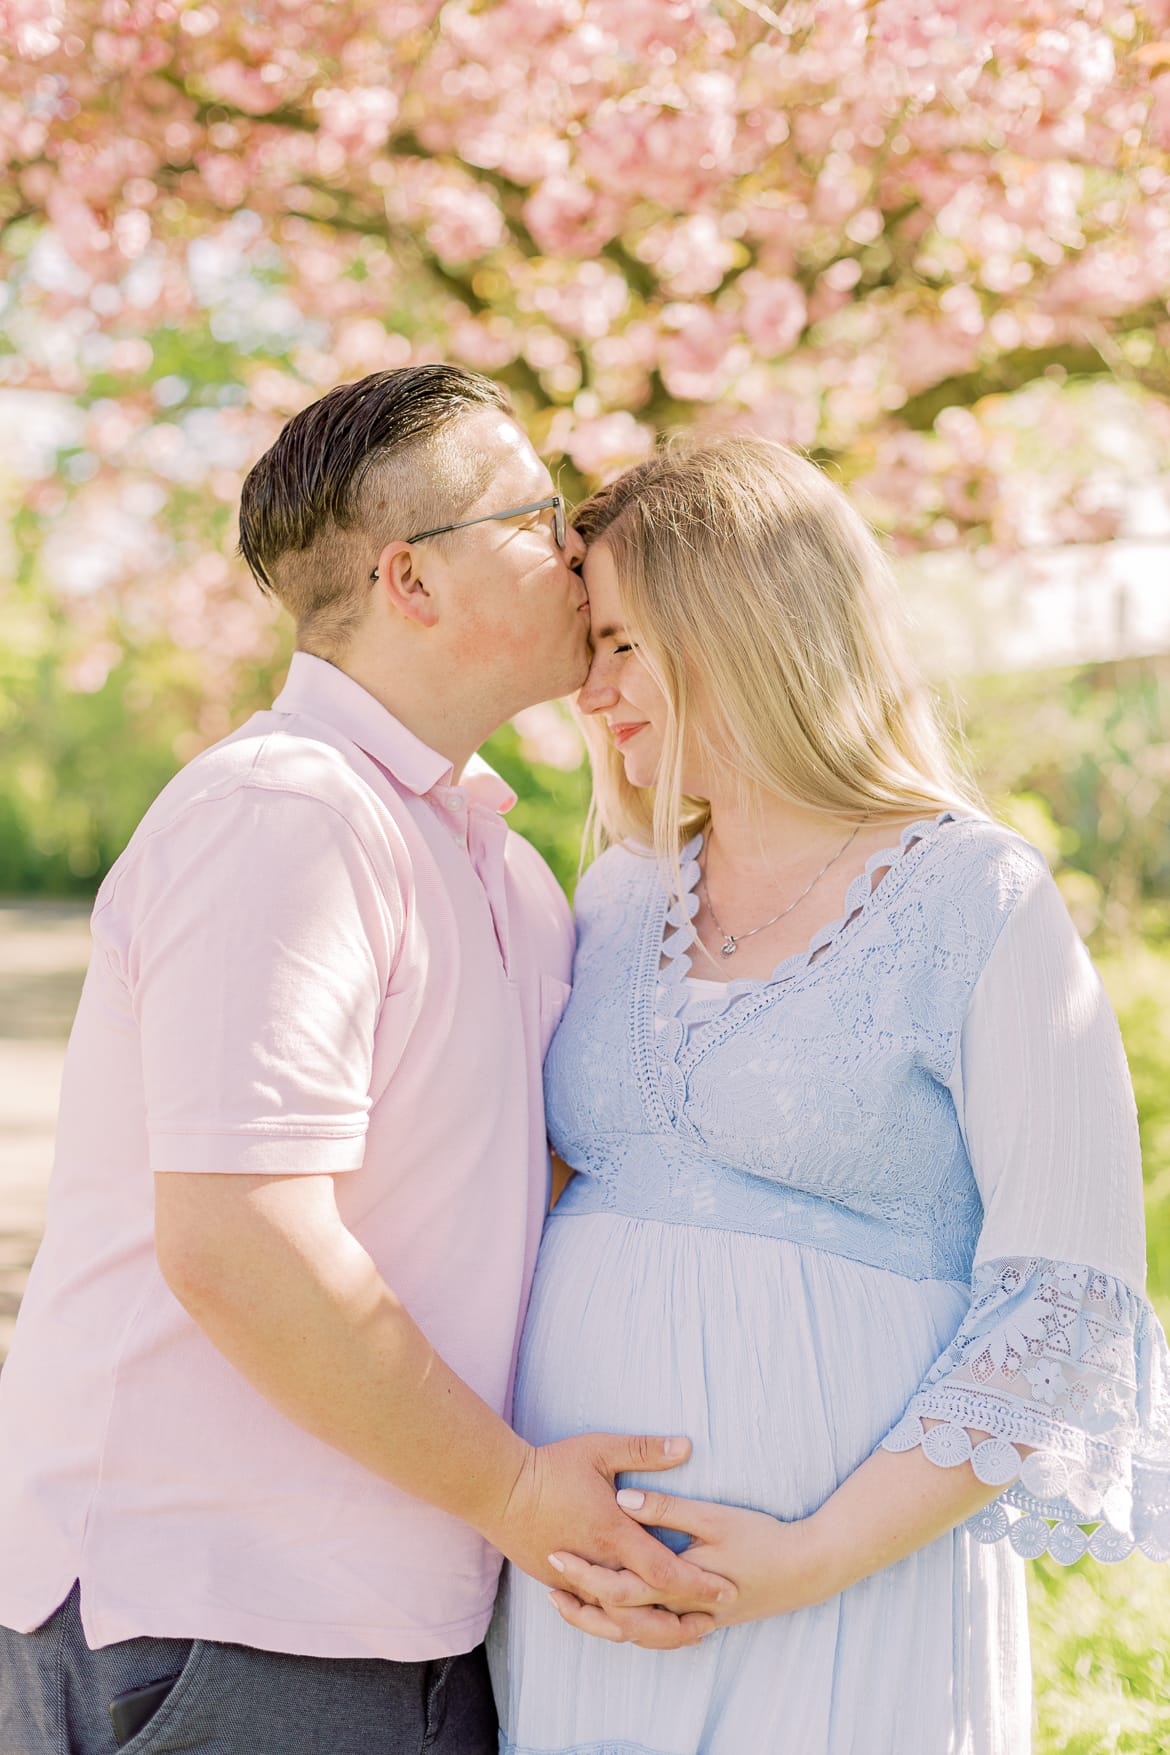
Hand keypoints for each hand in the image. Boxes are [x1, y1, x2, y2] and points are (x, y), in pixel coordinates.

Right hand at [482, 1436, 736, 1647]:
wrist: (497, 1490)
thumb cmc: (551, 1467)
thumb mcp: (600, 1450)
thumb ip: (644, 1451)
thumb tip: (686, 1446)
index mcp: (613, 1535)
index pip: (665, 1572)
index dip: (698, 1585)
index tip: (725, 1591)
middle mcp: (597, 1567)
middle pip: (646, 1614)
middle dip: (682, 1622)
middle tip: (711, 1623)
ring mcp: (576, 1583)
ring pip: (619, 1625)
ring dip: (654, 1633)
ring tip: (682, 1631)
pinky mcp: (558, 1586)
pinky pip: (594, 1618)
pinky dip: (620, 1627)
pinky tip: (637, 1626)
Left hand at [547, 1487, 836, 1645]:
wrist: (807, 1569)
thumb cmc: (761, 1539)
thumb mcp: (713, 1516)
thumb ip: (667, 1508)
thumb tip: (624, 1499)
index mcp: (679, 1584)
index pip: (620, 1588)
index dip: (584, 1574)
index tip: (555, 1555)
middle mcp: (681, 1610)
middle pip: (620, 1618)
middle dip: (583, 1604)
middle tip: (551, 1584)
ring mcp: (693, 1620)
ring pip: (637, 1634)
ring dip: (602, 1621)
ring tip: (572, 1602)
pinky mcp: (702, 1620)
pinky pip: (658, 1633)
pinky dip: (633, 1626)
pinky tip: (618, 1612)